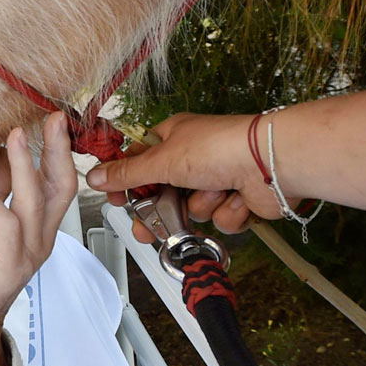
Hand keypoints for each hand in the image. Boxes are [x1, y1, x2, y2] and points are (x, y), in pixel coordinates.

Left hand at [0, 118, 77, 365]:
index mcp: (39, 227)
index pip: (59, 183)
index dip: (60, 151)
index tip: (54, 118)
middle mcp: (41, 239)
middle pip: (60, 188)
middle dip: (57, 151)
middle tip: (50, 117)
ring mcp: (27, 254)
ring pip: (33, 203)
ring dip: (25, 167)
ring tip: (14, 135)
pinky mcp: (6, 266)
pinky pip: (2, 225)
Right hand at [85, 113, 276, 241]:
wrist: (270, 163)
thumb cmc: (220, 147)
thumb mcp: (162, 160)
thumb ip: (126, 173)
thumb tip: (95, 177)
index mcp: (173, 137)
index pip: (139, 161)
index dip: (126, 182)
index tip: (115, 200)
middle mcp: (194, 157)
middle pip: (163, 192)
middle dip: (161, 211)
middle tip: (149, 228)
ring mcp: (216, 178)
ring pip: (192, 208)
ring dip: (202, 205)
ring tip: (216, 189)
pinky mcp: (236, 198)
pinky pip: (219, 218)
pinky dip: (226, 211)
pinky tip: (236, 196)